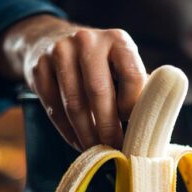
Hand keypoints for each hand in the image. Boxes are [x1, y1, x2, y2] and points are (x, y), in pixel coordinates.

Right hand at [0, 15, 146, 149]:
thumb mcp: (122, 63)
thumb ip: (139, 87)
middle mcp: (88, 41)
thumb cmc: (99, 62)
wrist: (51, 40)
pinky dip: (67, 131)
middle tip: (115, 150)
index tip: (133, 126)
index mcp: (117, 40)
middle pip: (99, 92)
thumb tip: (152, 120)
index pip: (132, 76)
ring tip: (96, 151)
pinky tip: (78, 142)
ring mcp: (60, 52)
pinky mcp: (39, 68)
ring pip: (74, 104)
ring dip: (86, 134)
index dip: (133, 106)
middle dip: (108, 127)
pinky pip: (53, 108)